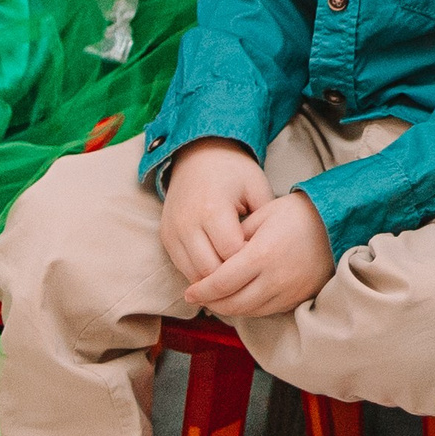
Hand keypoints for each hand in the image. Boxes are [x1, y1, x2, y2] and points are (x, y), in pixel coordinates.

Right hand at [160, 139, 274, 285]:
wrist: (198, 156)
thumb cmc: (235, 172)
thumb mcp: (258, 187)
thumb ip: (264, 219)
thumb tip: (269, 251)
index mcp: (212, 209)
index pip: (231, 252)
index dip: (250, 260)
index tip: (265, 260)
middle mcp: (187, 223)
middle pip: (210, 269)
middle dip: (232, 276)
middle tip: (253, 274)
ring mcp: (172, 231)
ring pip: (192, 273)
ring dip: (215, 279)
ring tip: (238, 276)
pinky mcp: (165, 237)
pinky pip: (181, 266)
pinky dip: (200, 273)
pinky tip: (220, 270)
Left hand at [184, 191, 335, 318]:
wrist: (339, 221)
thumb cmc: (299, 213)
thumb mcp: (262, 216)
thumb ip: (235, 239)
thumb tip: (215, 261)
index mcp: (262, 255)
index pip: (220, 283)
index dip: (200, 291)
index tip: (189, 291)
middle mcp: (275, 278)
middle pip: (231, 304)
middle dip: (211, 303)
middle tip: (200, 297)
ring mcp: (290, 291)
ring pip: (249, 311)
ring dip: (229, 308)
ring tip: (219, 299)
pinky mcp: (300, 296)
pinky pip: (268, 310)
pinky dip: (250, 307)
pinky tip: (243, 297)